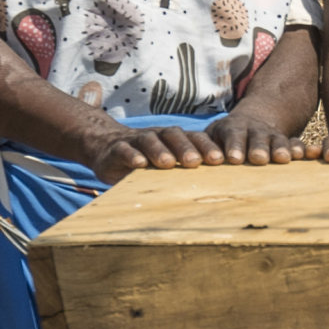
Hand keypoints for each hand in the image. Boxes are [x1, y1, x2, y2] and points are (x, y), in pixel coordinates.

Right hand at [91, 121, 234, 177]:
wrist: (106, 146)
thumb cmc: (146, 160)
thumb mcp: (166, 165)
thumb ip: (186, 173)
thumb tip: (220, 193)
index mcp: (174, 140)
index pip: (194, 138)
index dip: (207, 146)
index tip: (222, 160)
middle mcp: (157, 136)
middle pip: (174, 136)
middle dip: (186, 148)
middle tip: (196, 162)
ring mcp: (136, 140)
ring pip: (149, 140)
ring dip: (160, 150)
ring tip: (168, 163)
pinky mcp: (117, 148)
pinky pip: (125, 149)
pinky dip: (132, 155)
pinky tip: (139, 164)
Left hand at [203, 110, 306, 164]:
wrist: (254, 120)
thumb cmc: (224, 138)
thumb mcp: (212, 137)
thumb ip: (204, 148)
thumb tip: (190, 162)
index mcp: (231, 128)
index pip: (232, 134)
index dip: (233, 145)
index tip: (233, 159)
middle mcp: (252, 130)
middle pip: (256, 137)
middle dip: (257, 147)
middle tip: (258, 159)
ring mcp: (270, 134)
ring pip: (276, 139)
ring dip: (279, 148)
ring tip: (283, 159)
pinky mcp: (286, 141)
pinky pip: (294, 142)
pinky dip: (298, 148)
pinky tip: (302, 155)